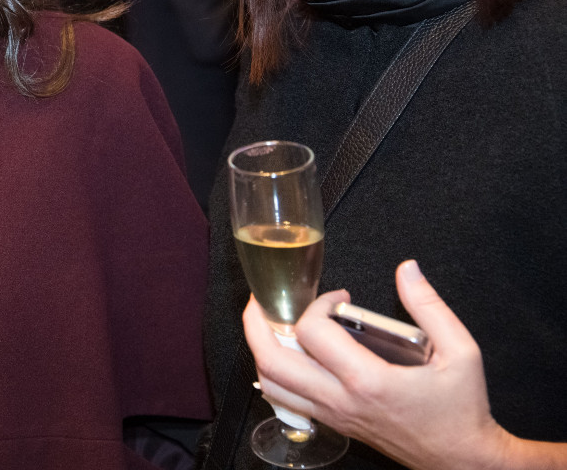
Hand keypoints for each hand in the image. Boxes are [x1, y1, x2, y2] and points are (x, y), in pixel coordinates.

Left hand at [243, 261, 529, 469]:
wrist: (463, 460)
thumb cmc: (462, 409)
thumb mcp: (462, 352)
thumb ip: (430, 306)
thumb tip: (408, 269)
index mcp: (369, 380)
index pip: (312, 331)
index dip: (318, 303)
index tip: (339, 297)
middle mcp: (341, 400)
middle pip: (272, 360)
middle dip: (257, 323)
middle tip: (265, 301)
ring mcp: (333, 415)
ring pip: (271, 384)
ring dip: (261, 349)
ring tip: (270, 324)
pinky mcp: (333, 424)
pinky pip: (285, 400)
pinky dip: (274, 374)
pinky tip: (288, 356)